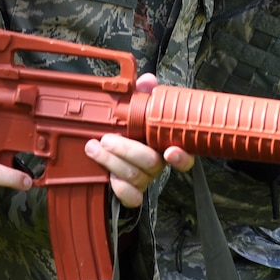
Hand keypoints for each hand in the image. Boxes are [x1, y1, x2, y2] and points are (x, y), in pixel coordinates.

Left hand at [83, 74, 190, 207]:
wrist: (105, 144)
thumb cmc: (128, 126)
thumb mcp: (136, 106)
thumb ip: (143, 93)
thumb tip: (147, 81)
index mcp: (162, 144)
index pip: (185, 157)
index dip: (181, 157)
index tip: (170, 151)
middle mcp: (156, 163)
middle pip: (151, 163)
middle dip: (127, 151)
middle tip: (106, 139)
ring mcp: (144, 179)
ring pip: (136, 177)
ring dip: (113, 162)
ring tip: (94, 147)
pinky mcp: (130, 192)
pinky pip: (131, 198)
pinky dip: (119, 188)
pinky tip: (107, 176)